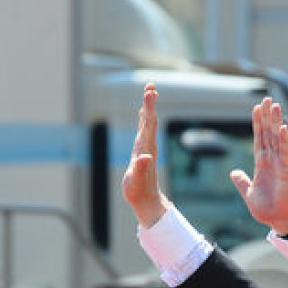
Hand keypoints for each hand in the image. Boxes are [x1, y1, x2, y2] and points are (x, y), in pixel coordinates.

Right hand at [121, 84, 169, 228]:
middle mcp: (147, 146)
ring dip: (148, 108)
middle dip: (149, 102)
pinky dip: (144, 120)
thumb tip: (145, 157)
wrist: (147, 201)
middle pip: (149, 120)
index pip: (148, 124)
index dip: (148, 108)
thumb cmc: (139, 192)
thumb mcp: (136, 181)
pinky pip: (144, 131)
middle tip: (151, 85)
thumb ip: (140, 169)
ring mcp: (146, 149)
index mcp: (144, 148)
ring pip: (148, 124)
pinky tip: (144, 115)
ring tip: (149, 94)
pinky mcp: (143, 152)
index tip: (150, 92)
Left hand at [230, 97, 287, 233]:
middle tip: (267, 99)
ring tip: (275, 105)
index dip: (257, 124)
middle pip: (269, 134)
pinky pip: (285, 153)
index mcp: (262, 165)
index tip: (256, 108)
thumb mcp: (249, 195)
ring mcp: (280, 165)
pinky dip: (283, 140)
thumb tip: (233, 172)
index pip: (259, 140)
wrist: (281, 221)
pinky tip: (282, 127)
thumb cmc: (268, 211)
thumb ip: (242, 182)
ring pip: (277, 139)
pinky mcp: (287, 172)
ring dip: (276, 122)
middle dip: (267, 116)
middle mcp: (272, 162)